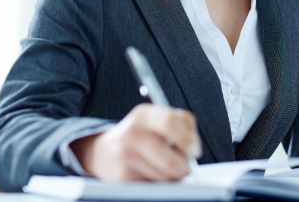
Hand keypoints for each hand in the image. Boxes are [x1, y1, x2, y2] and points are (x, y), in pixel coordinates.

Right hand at [70, 103, 201, 181]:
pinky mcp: (122, 175)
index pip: (170, 122)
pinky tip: (150, 172)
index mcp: (143, 115)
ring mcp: (125, 155)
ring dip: (171, 176)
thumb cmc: (139, 136)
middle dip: (183, 168)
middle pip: (170, 159)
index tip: (195, 151)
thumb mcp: (155, 120)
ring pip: (164, 175)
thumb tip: (193, 151)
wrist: (103, 152)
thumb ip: (179, 126)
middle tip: (186, 168)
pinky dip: (157, 182)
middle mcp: (132, 133)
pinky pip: (152, 183)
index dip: (188, 138)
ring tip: (164, 167)